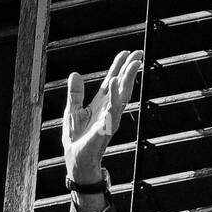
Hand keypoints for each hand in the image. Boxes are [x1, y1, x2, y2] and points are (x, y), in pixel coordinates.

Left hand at [62, 49, 142, 182]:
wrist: (76, 159)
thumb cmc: (77, 138)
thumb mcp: (72, 110)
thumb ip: (75, 93)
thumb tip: (75, 74)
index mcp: (100, 103)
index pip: (112, 81)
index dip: (118, 66)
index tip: (125, 52)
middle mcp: (108, 109)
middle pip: (121, 86)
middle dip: (130, 70)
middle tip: (138, 54)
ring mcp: (108, 119)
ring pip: (121, 97)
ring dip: (127, 80)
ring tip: (133, 65)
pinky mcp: (104, 130)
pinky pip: (110, 114)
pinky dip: (113, 100)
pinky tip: (114, 86)